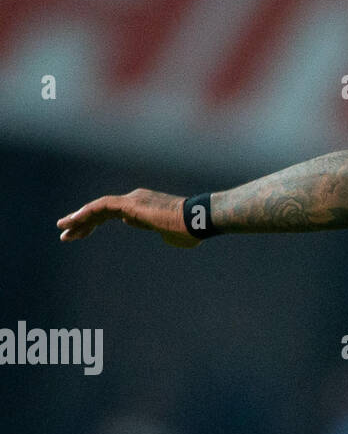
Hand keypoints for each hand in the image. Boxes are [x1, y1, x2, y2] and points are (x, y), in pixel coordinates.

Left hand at [57, 188, 200, 247]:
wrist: (198, 221)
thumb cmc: (191, 230)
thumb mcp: (173, 235)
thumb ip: (161, 231)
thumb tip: (157, 230)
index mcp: (144, 207)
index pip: (114, 213)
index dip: (95, 223)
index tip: (81, 235)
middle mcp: (136, 199)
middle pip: (102, 210)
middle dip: (82, 222)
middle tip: (65, 234)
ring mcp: (133, 200)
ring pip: (98, 208)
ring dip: (79, 219)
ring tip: (62, 229)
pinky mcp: (131, 204)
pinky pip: (102, 206)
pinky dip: (86, 213)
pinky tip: (73, 222)